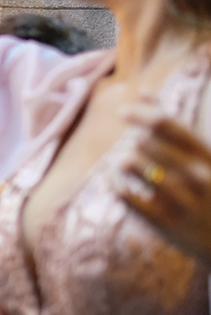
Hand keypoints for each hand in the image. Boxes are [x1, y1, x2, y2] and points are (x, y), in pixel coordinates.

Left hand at [120, 99, 210, 267]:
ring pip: (130, 164)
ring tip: (128, 165)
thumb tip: (144, 90)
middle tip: (138, 148)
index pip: (167, 124)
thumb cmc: (208, 187)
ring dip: (123, 161)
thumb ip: (172, 124)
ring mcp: (180, 201)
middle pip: (145, 142)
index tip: (122, 111)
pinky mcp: (163, 223)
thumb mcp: (200, 155)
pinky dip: (114, 182)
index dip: (140, 113)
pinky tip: (116, 181)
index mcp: (207, 156)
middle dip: (135, 141)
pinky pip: (123, 193)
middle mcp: (196, 177)